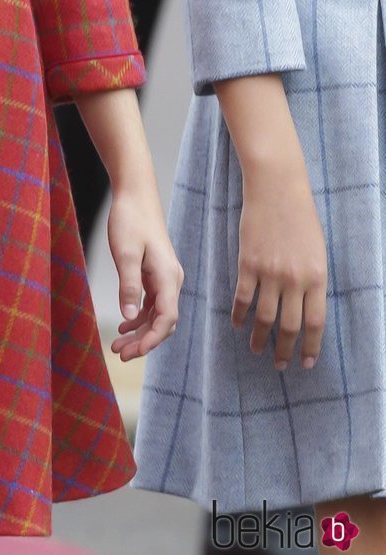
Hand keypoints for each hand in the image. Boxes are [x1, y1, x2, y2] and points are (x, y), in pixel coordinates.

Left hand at [106, 179, 183, 359]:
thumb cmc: (129, 219)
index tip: (132, 352)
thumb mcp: (125, 252)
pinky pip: (152, 302)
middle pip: (163, 321)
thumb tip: (129, 317)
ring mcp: (165, 276)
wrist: (135, 193)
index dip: (151, 340)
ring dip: (140, 331)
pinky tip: (125, 324)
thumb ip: (129, 285)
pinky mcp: (157, 272)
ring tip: (118, 344)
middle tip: (120, 353)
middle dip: (144, 341)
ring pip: (157, 314)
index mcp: (168, 276)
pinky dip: (139, 316)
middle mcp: (172, 279)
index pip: (167, 318)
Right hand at [233, 161, 325, 370]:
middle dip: (284, 350)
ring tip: (256, 350)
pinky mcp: (247, 263)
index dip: (310, 346)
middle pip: (289, 326)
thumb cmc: (301, 216)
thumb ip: (312, 280)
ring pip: (264, 316)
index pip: (315, 323)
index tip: (305, 363)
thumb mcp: (317, 251)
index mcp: (317, 277)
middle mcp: (294, 279)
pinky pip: (242, 297)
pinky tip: (237, 323)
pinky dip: (239, 313)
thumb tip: (305, 308)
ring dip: (260, 338)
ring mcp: (269, 272)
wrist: (277, 188)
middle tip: (280, 365)